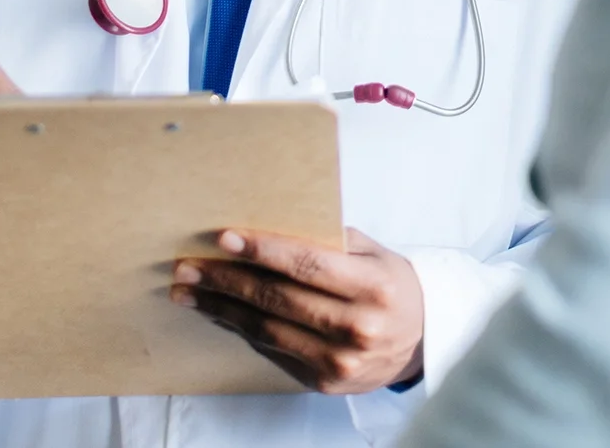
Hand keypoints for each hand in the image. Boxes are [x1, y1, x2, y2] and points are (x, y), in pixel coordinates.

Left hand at [173, 228, 424, 394]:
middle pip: (279, 298)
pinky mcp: (323, 382)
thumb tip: (270, 226)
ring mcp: (340, 360)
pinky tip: (219, 313)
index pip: (309, 265)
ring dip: (221, 308)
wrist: (421, 341)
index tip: (225, 238)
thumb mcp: (376, 255)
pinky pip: (272, 351)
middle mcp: (358, 326)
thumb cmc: (392, 288)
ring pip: (267, 329)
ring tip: (189, 291)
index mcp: (374, 287)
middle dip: (227, 280)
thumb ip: (332, 242)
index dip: (264, 250)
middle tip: (188, 266)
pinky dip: (241, 329)